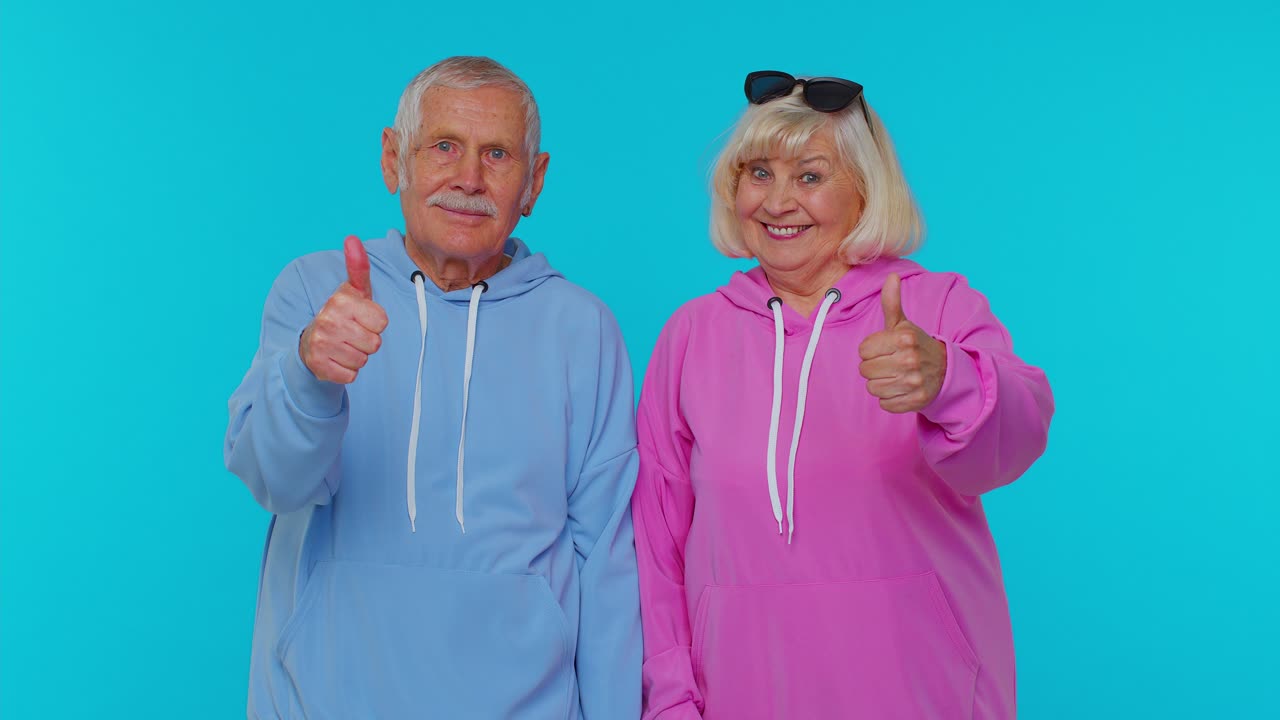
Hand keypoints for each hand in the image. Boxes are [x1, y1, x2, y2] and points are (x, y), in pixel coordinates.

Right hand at [299, 236, 388, 383]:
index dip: (375, 323)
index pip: (382, 322)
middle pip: (375, 343)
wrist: (311, 343)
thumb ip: (358, 266)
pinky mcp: (318, 366)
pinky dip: (347, 371)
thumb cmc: (342, 315)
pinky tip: (337, 359)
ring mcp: (321, 343)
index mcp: (340, 300)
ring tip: (344, 346)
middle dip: (368, 341)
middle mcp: (328, 320)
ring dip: (358, 357)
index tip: (361, 319)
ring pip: (363, 360)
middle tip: (352, 335)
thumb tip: (352, 238)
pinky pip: (351, 375)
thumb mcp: (353, 291)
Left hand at [857, 273, 946, 412]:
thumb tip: (892, 276)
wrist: (946, 370)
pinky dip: (890, 398)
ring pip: (873, 388)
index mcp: (904, 338)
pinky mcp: (916, 401)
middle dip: (873, 367)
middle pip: (865, 370)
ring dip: (880, 383)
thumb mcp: (904, 324)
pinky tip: (901, 388)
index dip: (870, 350)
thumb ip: (892, 303)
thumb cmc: (916, 345)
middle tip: (889, 363)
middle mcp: (910, 360)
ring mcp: (914, 382)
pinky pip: (885, 404)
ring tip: (894, 376)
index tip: (883, 349)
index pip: (863, 350)